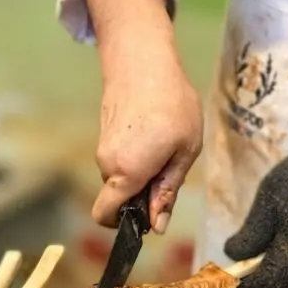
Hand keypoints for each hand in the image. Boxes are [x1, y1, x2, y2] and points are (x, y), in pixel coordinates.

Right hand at [92, 56, 202, 233]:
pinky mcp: (104, 136)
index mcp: (127, 172)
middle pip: (119, 198)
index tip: (148, 216)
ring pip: (121, 178)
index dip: (124, 225)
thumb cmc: (173, 105)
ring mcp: (102, 149)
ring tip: (165, 146)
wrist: (143, 61)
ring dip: (141, 174)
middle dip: (142, 195)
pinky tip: (154, 135)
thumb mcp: (184, 152)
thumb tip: (157, 226)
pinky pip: (120, 161)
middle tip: (170, 169)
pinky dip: (136, 159)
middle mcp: (107, 164)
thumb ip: (167, 191)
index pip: (105, 215)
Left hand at [224, 148, 287, 287]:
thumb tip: (231, 256)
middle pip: (282, 287)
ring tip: (269, 254)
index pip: (265, 284)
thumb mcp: (268, 200)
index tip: (228, 284)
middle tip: (245, 267)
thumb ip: (251, 234)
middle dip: (263, 280)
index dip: (245, 287)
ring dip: (282, 275)